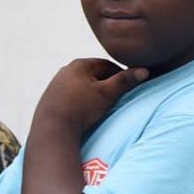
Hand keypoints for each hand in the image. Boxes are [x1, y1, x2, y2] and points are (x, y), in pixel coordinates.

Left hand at [33, 58, 148, 133]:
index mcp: (79, 64)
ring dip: (92, 93)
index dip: (119, 76)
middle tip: (115, 98)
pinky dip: (79, 101)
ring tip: (100, 107)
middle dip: (105, 85)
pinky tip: (84, 113)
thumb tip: (144, 71)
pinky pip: (70, 97)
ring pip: (80, 86)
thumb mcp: (106, 94)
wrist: (51, 129)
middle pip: (92, 75)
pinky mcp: (49, 99)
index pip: (106, 65)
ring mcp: (55, 85)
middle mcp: (64, 71)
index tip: (127, 88)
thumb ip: (125, 81)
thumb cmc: (81, 108)